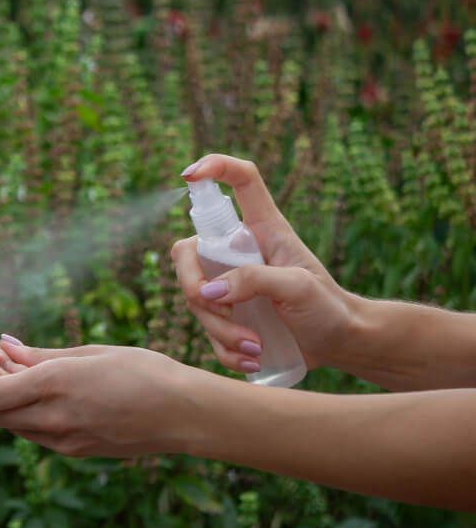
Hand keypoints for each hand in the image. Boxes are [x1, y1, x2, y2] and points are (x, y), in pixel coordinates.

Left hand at [0, 339, 194, 457]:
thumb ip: (41, 354)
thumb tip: (2, 346)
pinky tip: (25, 399)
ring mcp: (63, 440)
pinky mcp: (74, 452)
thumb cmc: (142, 371)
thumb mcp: (90, 352)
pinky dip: (21, 417)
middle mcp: (52, 418)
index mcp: (54, 384)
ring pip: (10, 426)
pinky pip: (34, 435)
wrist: (183, 414)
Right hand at [173, 154, 359, 371]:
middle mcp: (238, 253)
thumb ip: (254, 280)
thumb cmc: (328, 306)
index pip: (239, 181)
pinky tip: (253, 359)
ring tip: (256, 348)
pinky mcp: (227, 317)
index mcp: (261, 230)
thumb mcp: (298, 286)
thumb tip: (207, 291)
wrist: (340, 342)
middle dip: (191, 284)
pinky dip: (225, 350)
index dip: (214, 167)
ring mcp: (228, 285)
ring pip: (195, 299)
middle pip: (188, 251)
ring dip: (220, 330)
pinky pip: (206, 332)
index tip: (189, 175)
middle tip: (218, 309)